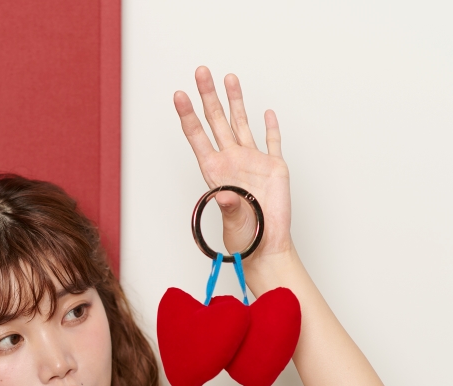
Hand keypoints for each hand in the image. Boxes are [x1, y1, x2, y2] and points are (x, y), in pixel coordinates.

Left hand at [173, 67, 293, 270]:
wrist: (266, 246)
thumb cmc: (244, 238)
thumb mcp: (235, 222)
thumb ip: (230, 207)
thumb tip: (224, 195)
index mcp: (216, 172)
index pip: (197, 137)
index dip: (188, 115)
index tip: (179, 95)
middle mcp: (231, 161)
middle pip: (216, 121)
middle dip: (208, 96)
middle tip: (201, 72)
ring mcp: (252, 162)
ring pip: (241, 124)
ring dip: (235, 101)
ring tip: (228, 79)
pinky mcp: (273, 168)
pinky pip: (271, 142)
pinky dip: (270, 127)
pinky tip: (266, 112)